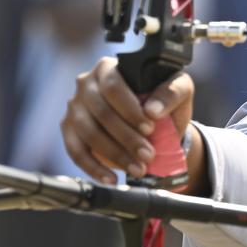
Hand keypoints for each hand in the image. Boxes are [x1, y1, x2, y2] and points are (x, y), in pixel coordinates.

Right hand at [61, 56, 194, 183]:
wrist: (154, 125)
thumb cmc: (163, 102)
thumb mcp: (178, 91)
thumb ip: (172, 93)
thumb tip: (153, 111)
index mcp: (109, 68)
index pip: (113, 85)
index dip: (130, 110)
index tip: (150, 129)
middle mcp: (86, 83)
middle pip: (101, 111)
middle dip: (126, 138)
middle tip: (148, 155)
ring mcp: (74, 106)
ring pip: (88, 132)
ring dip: (114, 154)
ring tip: (137, 169)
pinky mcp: (68, 129)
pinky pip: (75, 150)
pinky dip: (93, 168)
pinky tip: (111, 178)